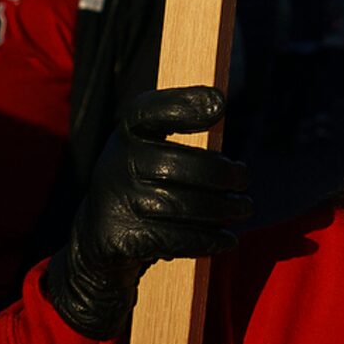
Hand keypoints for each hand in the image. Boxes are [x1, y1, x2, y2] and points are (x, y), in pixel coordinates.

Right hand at [38, 86, 250, 339]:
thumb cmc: (140, 184)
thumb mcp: (148, 149)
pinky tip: (227, 239)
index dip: (182, 104)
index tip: (219, 106)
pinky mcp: (122, 238)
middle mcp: (115, 163)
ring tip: (244, 208)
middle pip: (181, 164)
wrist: (99, 239)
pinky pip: (176, 239)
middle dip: (223, 175)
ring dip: (223, 209)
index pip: (148, 110)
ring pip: (184, 205)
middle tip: (244, 180)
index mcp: (125, 134)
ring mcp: (116, 201)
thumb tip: (218, 103)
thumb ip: (178, 127)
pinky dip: (209, 239)